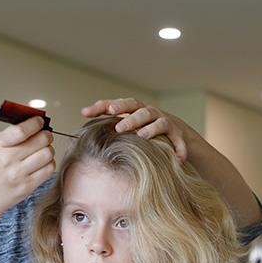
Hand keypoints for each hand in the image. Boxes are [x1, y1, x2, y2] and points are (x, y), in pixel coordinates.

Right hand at [0, 117, 55, 217]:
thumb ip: (11, 135)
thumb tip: (34, 123)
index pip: (22, 130)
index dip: (36, 123)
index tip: (40, 122)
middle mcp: (8, 159)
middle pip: (41, 140)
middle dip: (47, 136)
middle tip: (45, 136)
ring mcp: (18, 174)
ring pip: (48, 154)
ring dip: (49, 150)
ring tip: (43, 151)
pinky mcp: (27, 186)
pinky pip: (49, 169)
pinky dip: (49, 163)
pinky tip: (42, 163)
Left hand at [81, 98, 196, 159]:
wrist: (176, 133)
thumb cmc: (145, 128)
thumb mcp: (128, 123)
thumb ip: (108, 118)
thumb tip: (83, 112)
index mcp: (134, 110)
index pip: (119, 104)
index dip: (104, 106)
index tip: (88, 113)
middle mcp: (149, 113)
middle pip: (139, 110)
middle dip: (129, 118)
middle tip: (118, 127)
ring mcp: (165, 122)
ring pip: (158, 121)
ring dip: (150, 128)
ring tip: (141, 136)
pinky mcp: (178, 134)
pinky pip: (178, 140)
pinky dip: (178, 148)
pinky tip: (177, 158)